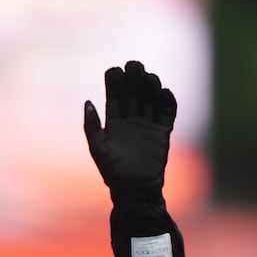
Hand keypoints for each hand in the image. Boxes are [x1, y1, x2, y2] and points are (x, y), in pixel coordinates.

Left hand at [84, 61, 176, 197]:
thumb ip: (92, 126)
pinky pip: (167, 112)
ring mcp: (148, 124)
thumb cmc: (112, 171)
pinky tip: (164, 94)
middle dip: (134, 76)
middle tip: (134, 66)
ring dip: (151, 85)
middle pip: (134, 90)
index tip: (115, 70)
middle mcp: (131, 119)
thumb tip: (88, 101)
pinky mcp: (163, 132)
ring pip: (151, 97)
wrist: (135, 190)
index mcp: (114, 120)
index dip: (115, 80)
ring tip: (149, 80)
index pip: (115, 94)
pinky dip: (168, 101)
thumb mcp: (98, 148)